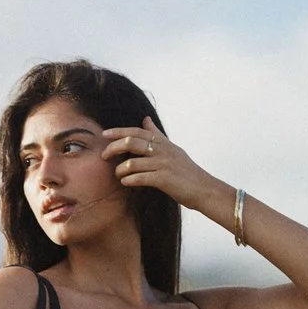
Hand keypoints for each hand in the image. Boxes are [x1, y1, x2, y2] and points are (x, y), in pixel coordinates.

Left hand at [105, 117, 223, 213]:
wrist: (203, 189)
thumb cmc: (186, 171)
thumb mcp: (172, 148)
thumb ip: (156, 135)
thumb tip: (145, 119)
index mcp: (162, 143)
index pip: (137, 132)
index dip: (119, 131)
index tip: (104, 134)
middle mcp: (162, 150)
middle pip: (131, 143)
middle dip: (113, 148)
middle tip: (104, 156)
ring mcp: (163, 164)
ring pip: (132, 163)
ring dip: (120, 170)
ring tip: (118, 175)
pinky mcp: (164, 179)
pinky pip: (139, 178)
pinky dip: (129, 180)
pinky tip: (126, 182)